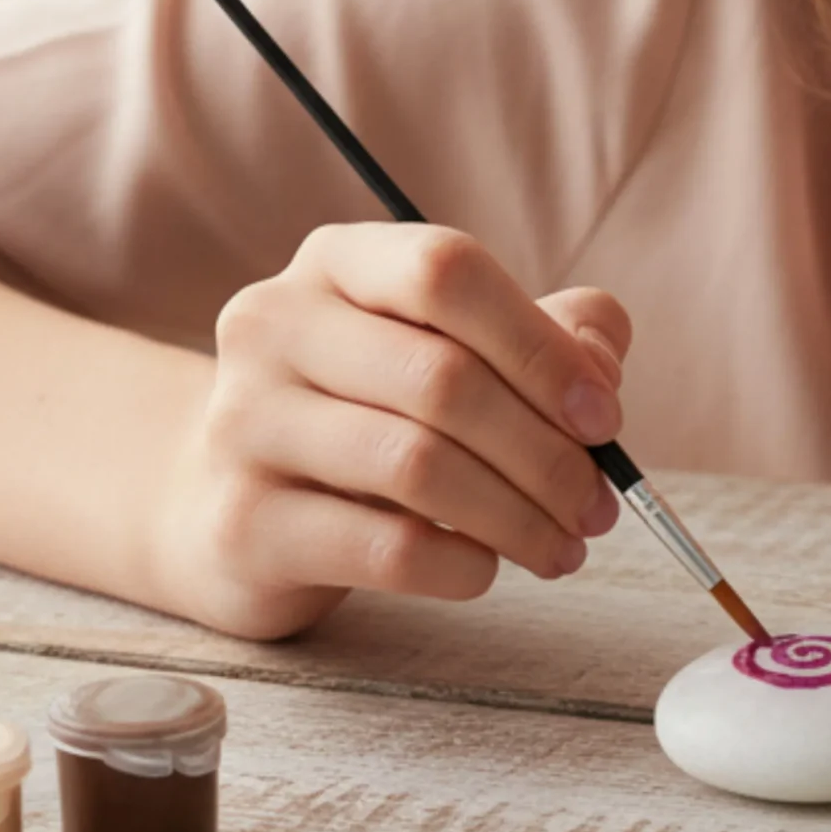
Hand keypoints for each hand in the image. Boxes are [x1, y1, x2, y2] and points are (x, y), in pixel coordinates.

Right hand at [149, 221, 631, 637]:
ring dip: (518, 516)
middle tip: (598, 505)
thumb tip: (600, 374)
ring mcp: (245, 423)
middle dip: (547, 453)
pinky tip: (485, 569)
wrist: (225, 501)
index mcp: (337, 262)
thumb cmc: (371, 414)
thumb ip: (550, 336)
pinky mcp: (243, 523)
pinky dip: (460, 565)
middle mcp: (275, 326)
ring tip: (563, 546)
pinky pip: (384, 549)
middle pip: (442, 378)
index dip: (542, 347)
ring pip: (416, 465)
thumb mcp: (455, 351)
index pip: (447, 272)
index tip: (604, 418)